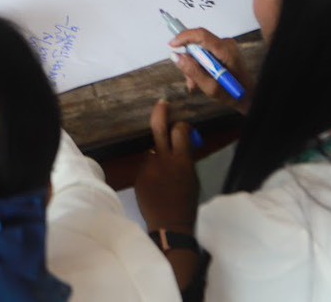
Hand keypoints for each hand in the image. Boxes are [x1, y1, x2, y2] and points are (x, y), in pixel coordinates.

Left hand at [134, 99, 199, 236]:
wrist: (169, 226)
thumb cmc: (186, 204)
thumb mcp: (193, 179)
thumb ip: (186, 160)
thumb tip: (184, 146)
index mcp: (182, 161)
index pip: (180, 130)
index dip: (182, 125)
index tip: (182, 125)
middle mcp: (163, 159)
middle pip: (159, 127)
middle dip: (160, 112)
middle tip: (162, 103)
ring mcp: (148, 167)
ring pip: (152, 151)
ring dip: (157, 156)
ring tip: (163, 176)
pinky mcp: (138, 176)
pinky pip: (146, 167)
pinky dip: (151, 171)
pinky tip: (156, 186)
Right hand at [168, 27, 248, 109]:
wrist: (249, 96)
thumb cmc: (234, 94)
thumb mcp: (211, 88)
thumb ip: (193, 72)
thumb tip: (175, 56)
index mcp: (226, 51)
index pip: (202, 35)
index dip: (184, 37)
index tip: (172, 45)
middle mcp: (226, 44)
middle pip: (197, 44)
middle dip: (189, 60)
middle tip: (189, 80)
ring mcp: (225, 46)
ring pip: (198, 50)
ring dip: (193, 66)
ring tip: (196, 84)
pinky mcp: (222, 49)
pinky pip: (203, 52)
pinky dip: (199, 65)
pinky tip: (202, 78)